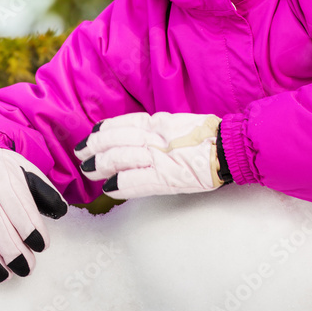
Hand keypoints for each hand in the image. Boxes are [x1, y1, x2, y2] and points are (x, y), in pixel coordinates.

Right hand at [0, 147, 67, 282]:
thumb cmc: (5, 171)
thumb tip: (61, 210)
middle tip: (28, 267)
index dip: (29, 226)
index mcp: (1, 174)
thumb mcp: (26, 170)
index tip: (42, 245)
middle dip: (13, 250)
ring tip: (8, 275)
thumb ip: (44, 190)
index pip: (16, 202)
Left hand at [74, 111, 231, 198]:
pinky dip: (120, 184)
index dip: (105, 129)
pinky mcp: (167, 177)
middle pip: (117, 139)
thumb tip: (139, 136)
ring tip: (88, 170)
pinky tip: (108, 187)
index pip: (124, 123)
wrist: (229, 147)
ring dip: (101, 165)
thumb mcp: (178, 124)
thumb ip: (158, 129)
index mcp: (159, 122)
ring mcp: (160, 156)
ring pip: (121, 158)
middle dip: (96, 147)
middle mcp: (155, 137)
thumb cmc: (208, 137)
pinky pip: (137, 181)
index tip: (92, 134)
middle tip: (81, 153)